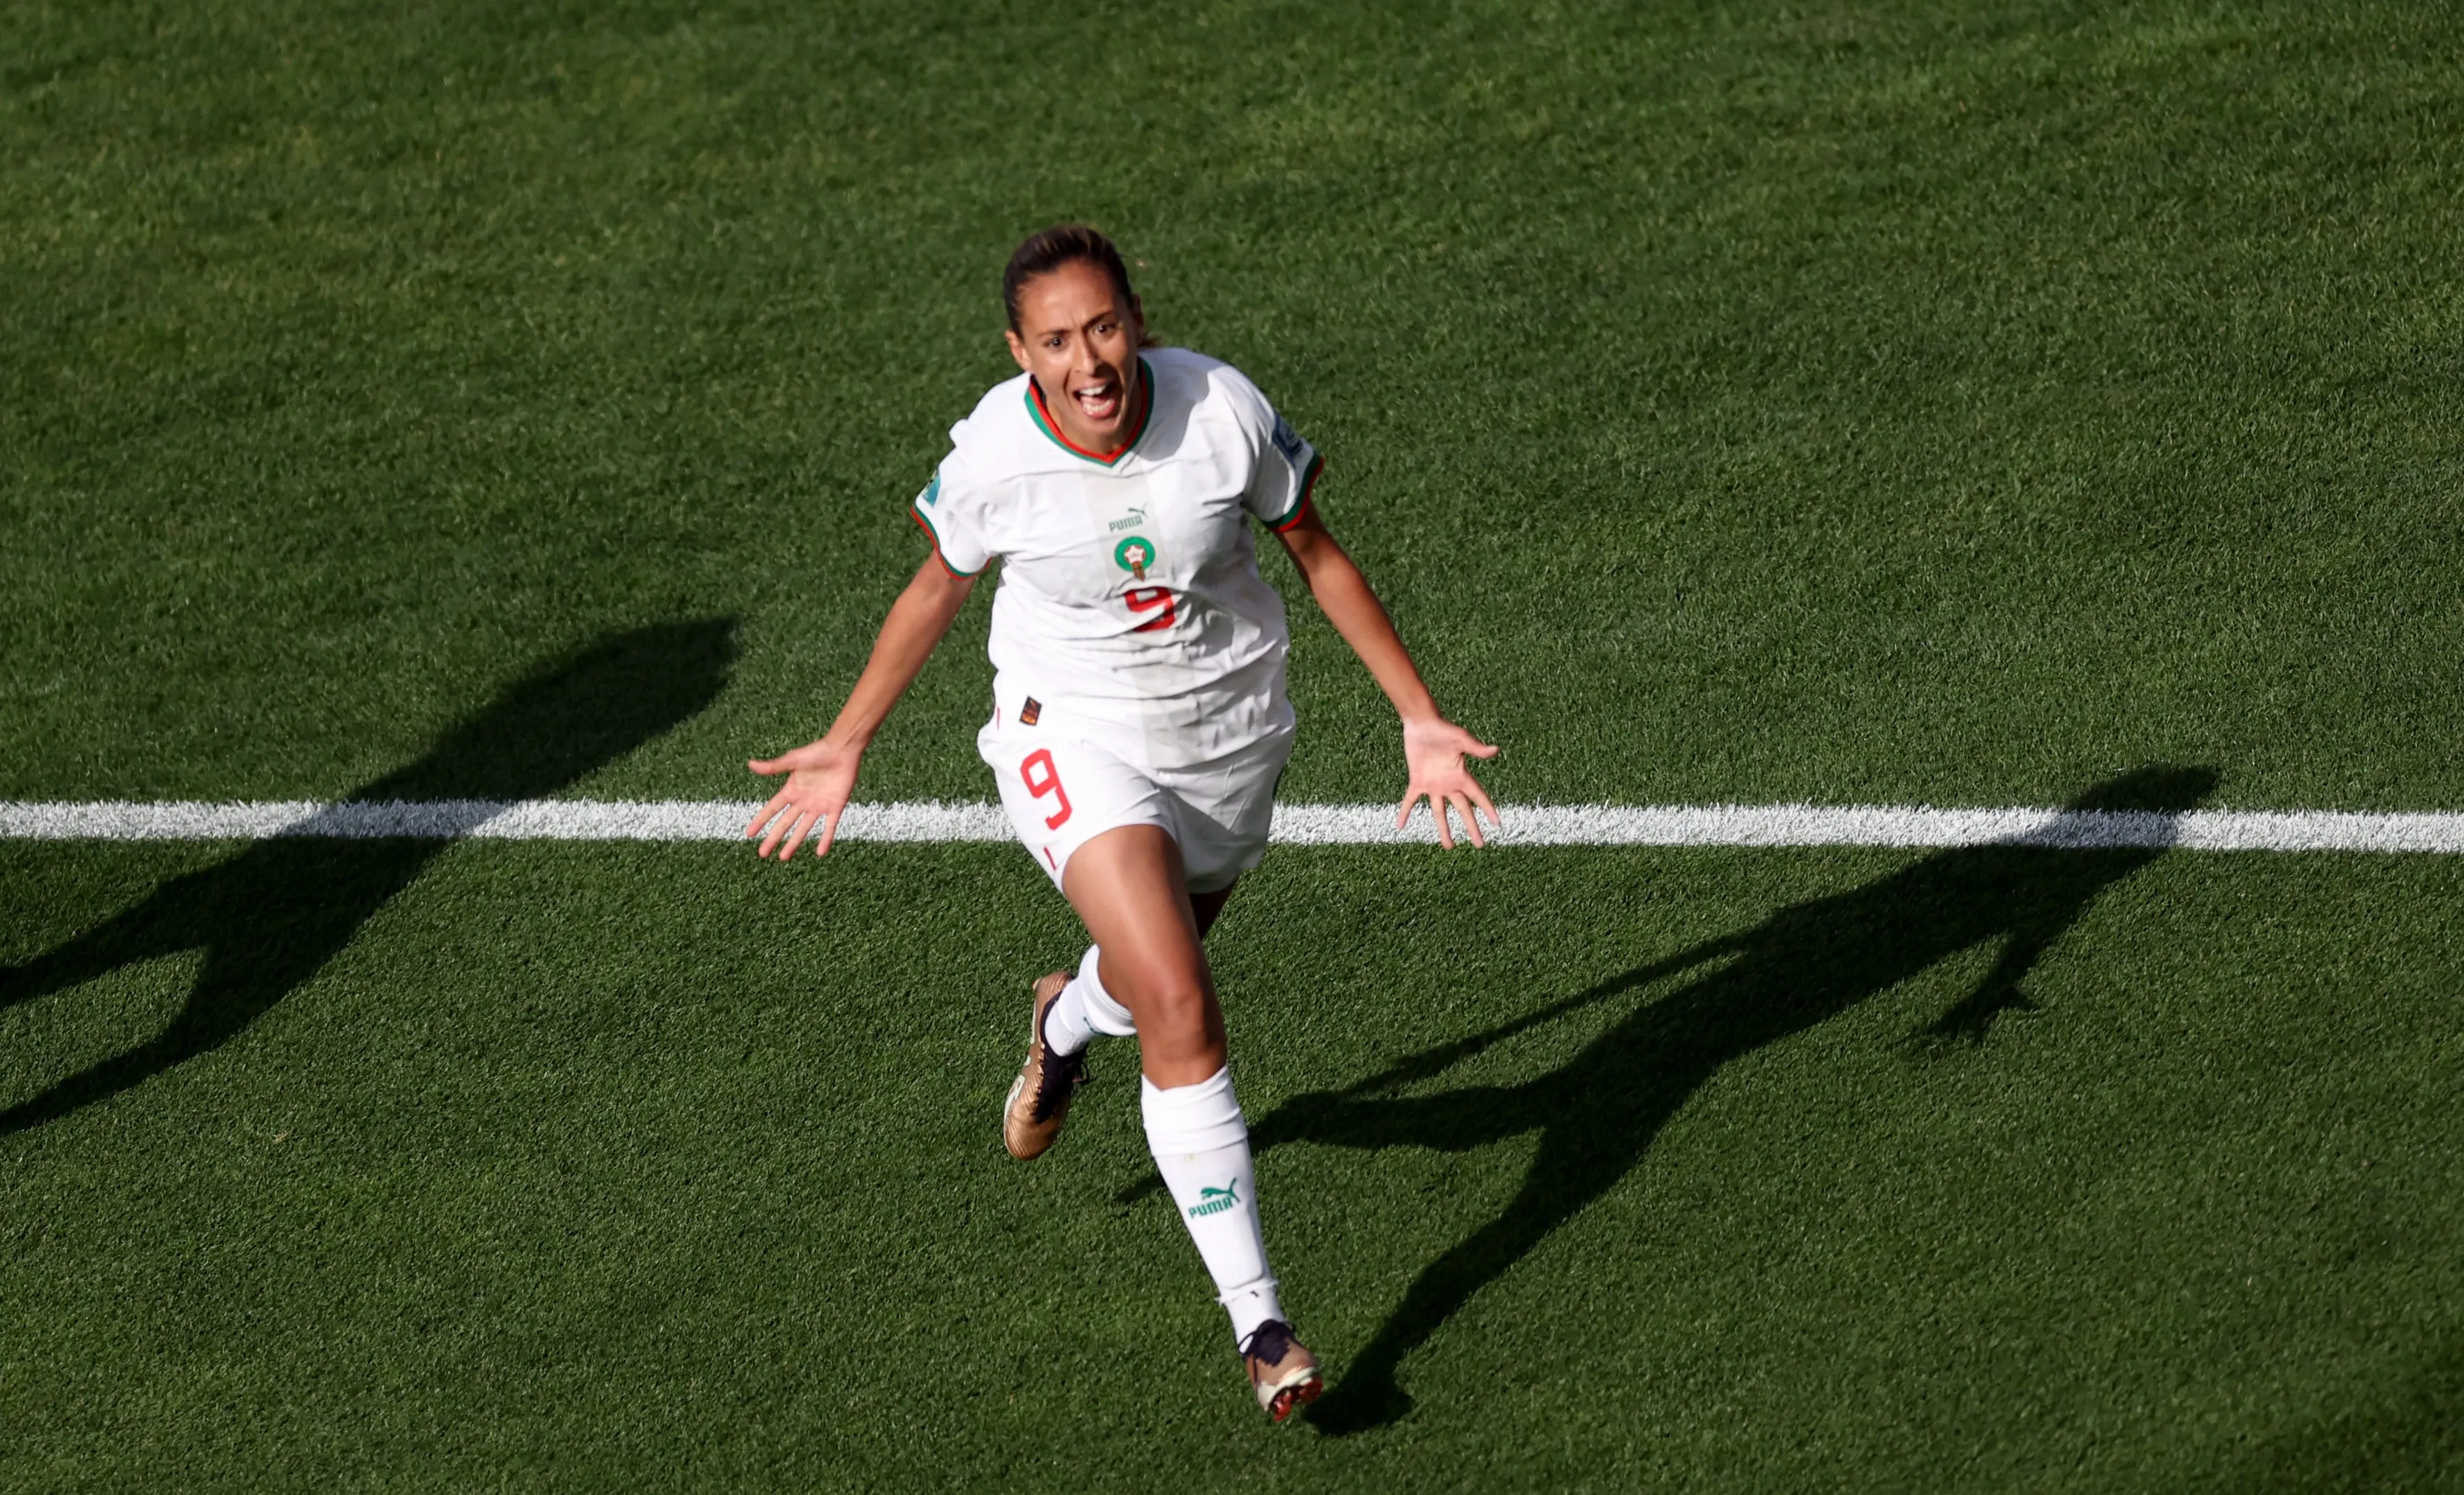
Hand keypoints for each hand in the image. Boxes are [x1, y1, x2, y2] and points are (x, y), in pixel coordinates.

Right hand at [746, 738, 863, 859]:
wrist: (843, 749)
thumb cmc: (817, 751)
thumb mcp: (793, 760)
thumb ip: (773, 767)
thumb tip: (750, 764)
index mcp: (792, 789)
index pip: (772, 809)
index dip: (761, 821)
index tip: (750, 834)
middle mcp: (803, 801)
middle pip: (785, 823)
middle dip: (773, 838)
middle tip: (762, 854)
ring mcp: (819, 805)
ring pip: (804, 829)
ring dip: (794, 843)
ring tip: (783, 857)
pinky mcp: (835, 806)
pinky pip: (829, 826)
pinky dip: (826, 839)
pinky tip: (821, 852)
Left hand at [1397, 717, 1500, 848]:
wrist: (1422, 724)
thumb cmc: (1444, 729)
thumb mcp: (1461, 739)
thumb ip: (1476, 748)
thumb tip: (1495, 750)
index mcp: (1462, 775)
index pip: (1478, 796)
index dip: (1487, 809)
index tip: (1497, 824)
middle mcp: (1449, 784)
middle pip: (1463, 810)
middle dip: (1471, 827)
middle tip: (1479, 845)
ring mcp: (1433, 785)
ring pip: (1439, 812)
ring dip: (1443, 829)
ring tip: (1449, 846)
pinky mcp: (1417, 781)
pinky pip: (1410, 801)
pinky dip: (1405, 812)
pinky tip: (1400, 826)